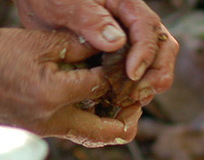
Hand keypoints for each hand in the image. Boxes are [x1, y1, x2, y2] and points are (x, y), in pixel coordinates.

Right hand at [0, 27, 141, 145]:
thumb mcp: (40, 42)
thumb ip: (79, 47)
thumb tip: (111, 51)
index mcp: (54, 95)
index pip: (102, 88)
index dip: (115, 74)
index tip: (122, 65)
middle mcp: (52, 120)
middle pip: (108, 133)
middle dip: (128, 120)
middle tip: (137, 104)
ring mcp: (45, 131)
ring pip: (92, 136)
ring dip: (110, 123)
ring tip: (121, 105)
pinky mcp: (40, 132)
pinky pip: (74, 131)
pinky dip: (88, 120)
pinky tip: (94, 103)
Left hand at [15, 0, 177, 106]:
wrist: (39, 8)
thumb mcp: (64, 4)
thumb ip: (90, 19)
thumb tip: (118, 42)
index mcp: (126, 6)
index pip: (149, 30)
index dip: (145, 54)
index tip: (131, 73)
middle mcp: (135, 26)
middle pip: (163, 50)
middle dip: (156, 75)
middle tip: (138, 94)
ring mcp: (132, 45)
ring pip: (155, 67)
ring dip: (147, 87)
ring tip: (130, 102)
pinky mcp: (122, 62)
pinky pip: (138, 79)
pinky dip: (133, 94)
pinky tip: (120, 104)